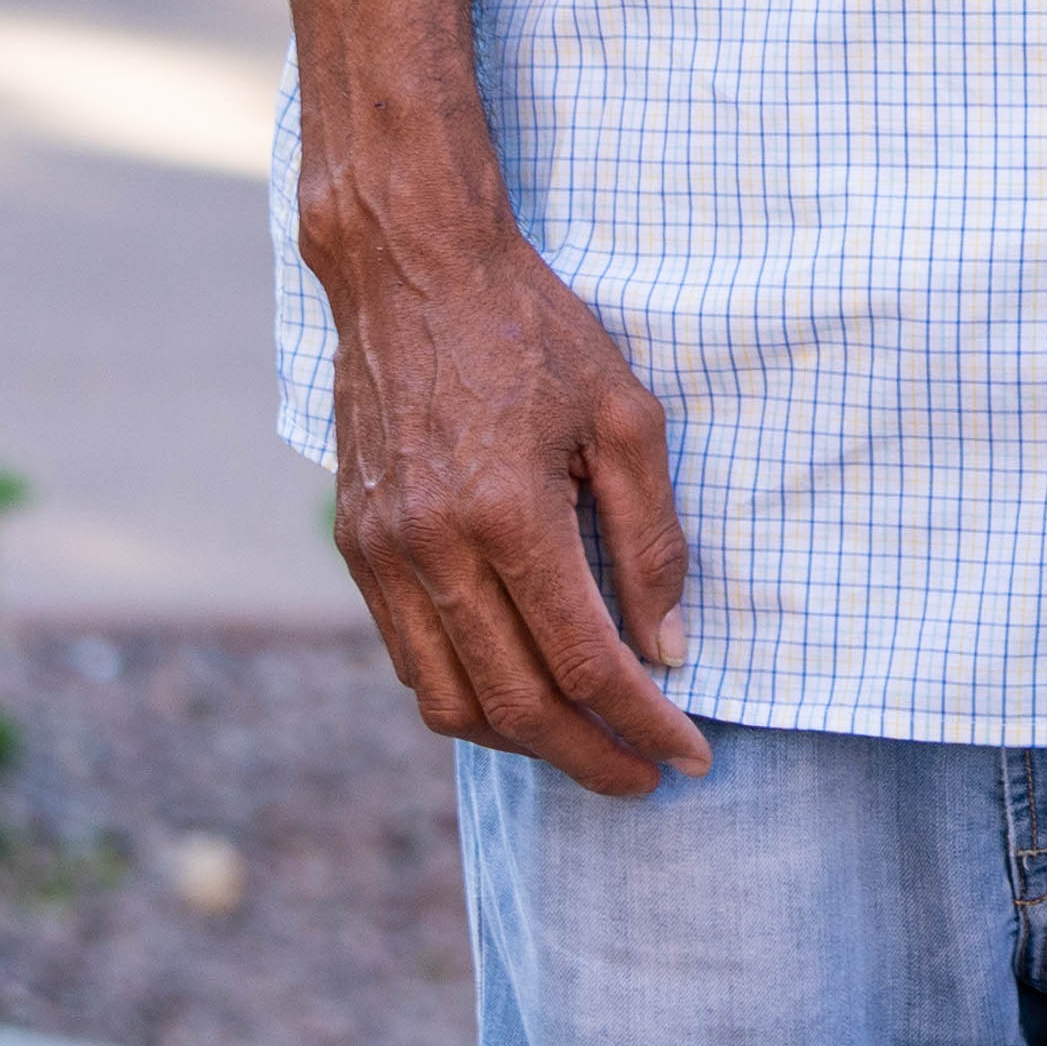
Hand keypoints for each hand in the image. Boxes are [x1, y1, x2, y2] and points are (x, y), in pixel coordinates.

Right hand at [316, 182, 708, 795]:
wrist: (411, 268)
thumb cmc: (532, 329)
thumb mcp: (624, 415)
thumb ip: (650, 537)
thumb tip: (667, 649)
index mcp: (506, 514)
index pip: (584, 662)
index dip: (642, 724)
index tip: (690, 755)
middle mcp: (432, 549)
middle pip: (514, 705)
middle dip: (588, 757)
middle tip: (645, 777)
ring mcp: (382, 555)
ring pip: (449, 701)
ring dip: (523, 741)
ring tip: (588, 743)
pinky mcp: (356, 548)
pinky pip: (409, 659)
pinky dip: (466, 696)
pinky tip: (518, 689)